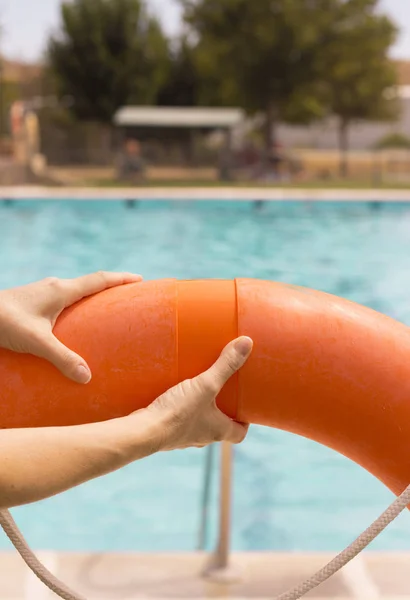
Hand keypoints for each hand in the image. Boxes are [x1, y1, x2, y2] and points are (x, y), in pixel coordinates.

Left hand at [0, 271, 141, 383]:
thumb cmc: (4, 322)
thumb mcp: (36, 342)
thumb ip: (62, 358)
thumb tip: (87, 377)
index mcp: (61, 290)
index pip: (99, 279)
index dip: (121, 278)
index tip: (140, 279)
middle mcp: (54, 287)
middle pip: (90, 283)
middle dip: (111, 287)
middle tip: (129, 297)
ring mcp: (43, 292)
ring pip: (75, 291)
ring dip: (93, 297)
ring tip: (106, 312)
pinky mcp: (34, 301)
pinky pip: (63, 300)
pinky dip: (77, 306)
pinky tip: (73, 323)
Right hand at [139, 336, 252, 450]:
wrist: (143, 431)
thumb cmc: (178, 413)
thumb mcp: (206, 384)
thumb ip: (225, 365)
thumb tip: (247, 343)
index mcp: (218, 430)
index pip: (239, 433)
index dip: (245, 421)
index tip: (245, 408)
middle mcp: (203, 437)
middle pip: (219, 426)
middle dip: (222, 410)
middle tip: (223, 392)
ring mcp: (183, 436)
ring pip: (198, 423)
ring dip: (201, 409)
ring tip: (198, 389)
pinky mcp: (166, 430)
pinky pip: (178, 420)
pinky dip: (181, 409)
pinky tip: (174, 394)